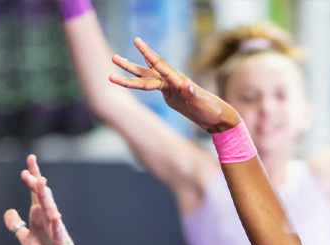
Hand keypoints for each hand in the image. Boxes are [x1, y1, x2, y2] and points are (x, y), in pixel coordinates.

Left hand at [3, 155, 92, 244]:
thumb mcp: (24, 238)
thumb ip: (15, 224)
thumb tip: (9, 210)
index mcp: (39, 215)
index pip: (35, 192)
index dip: (33, 175)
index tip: (31, 158)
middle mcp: (48, 218)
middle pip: (43, 197)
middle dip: (36, 184)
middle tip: (28, 173)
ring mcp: (56, 229)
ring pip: (51, 210)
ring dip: (47, 198)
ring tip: (42, 185)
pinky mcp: (61, 242)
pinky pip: (59, 232)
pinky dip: (57, 225)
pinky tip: (55, 217)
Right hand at [109, 37, 240, 132]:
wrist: (216, 118)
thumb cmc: (210, 110)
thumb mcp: (201, 103)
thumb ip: (192, 93)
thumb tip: (186, 84)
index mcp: (177, 80)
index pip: (159, 65)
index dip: (147, 54)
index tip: (137, 41)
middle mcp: (172, 81)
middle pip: (147, 71)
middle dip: (130, 66)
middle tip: (113, 57)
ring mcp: (170, 88)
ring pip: (146, 79)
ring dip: (131, 74)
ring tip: (113, 73)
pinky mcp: (170, 96)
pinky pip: (152, 86)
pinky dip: (141, 81)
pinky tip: (134, 76)